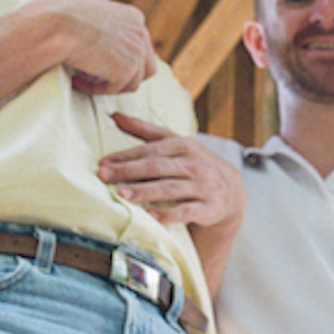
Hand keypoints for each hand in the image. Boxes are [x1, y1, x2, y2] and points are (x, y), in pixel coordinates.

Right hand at [23, 0, 157, 94]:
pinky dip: (96, 89)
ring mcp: (137, 51)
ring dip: (108, 84)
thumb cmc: (62, 17)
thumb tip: (104, 47)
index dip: (120, 60)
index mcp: (134, 17)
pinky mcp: (127, 69)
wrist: (56, 24)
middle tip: (96, 77)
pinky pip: (114, 89)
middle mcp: (141, 32)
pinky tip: (77, 79)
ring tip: (83, 78)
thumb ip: (106, 28)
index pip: (140, 47)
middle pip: (145, 67)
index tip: (97, 62)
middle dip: (122, 76)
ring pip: (132, 82)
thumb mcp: (92, 15)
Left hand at [99, 113, 245, 229]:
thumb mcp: (174, 143)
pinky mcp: (208, 208)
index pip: (150, 150)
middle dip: (129, 171)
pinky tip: (152, 218)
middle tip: (104, 176)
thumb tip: (114, 115)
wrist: (230, 190)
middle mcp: (193, 164)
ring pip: (170, 189)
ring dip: (145, 192)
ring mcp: (202, 186)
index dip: (126, 156)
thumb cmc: (193, 164)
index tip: (103, 163)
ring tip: (122, 196)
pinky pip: (187, 211)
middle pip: (157, 167)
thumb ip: (144, 130)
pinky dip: (169, 215)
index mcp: (183, 145)